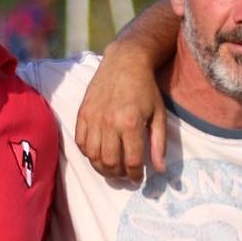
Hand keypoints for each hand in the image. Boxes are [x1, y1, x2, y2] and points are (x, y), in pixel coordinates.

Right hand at [75, 47, 168, 180]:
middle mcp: (109, 123)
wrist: (124, 62)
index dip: (136, 175)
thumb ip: (159, 144)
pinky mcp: (82, 114)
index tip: (139, 178)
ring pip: (93, 156)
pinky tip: (98, 154)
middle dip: (119, 175)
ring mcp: (93, 118)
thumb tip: (160, 170)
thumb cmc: (145, 88)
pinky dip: (88, 154)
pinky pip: (81, 143)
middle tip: (125, 175)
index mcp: (131, 123)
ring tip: (112, 169)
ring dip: (102, 168)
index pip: (132, 161)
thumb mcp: (158, 115)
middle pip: (110, 163)